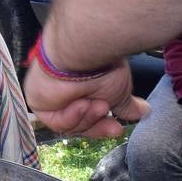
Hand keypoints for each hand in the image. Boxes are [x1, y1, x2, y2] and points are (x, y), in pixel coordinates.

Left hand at [23, 57, 149, 137]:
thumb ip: (125, 103)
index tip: (119, 128)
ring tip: (99, 104)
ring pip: (70, 124)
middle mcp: (64, 90)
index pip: (90, 115)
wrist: (82, 52)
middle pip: (80, 122)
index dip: (104, 125)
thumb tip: (143, 112)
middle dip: (98, 125)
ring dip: (89, 117)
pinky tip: (82, 104)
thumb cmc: (100, 62)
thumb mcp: (118, 88)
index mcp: (82, 86)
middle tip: (114, 126)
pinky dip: (72, 116)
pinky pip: (57, 121)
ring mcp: (50, 96)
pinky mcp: (38, 101)